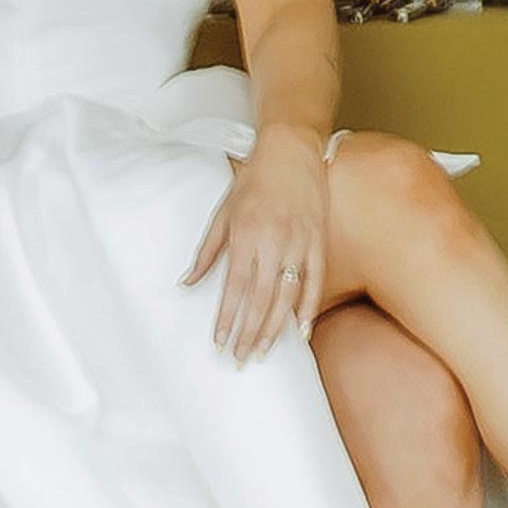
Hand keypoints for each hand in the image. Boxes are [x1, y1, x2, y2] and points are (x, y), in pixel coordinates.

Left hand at [182, 125, 327, 360]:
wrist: (290, 149)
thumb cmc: (254, 180)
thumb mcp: (222, 211)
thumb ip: (207, 250)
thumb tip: (188, 282)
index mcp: (245, 234)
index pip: (235, 288)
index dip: (227, 318)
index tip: (219, 341)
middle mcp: (273, 242)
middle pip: (260, 299)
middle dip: (248, 333)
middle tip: (239, 358)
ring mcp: (299, 243)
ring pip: (287, 296)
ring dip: (274, 328)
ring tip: (262, 352)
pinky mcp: (319, 241)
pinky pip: (315, 281)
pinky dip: (309, 308)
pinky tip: (300, 331)